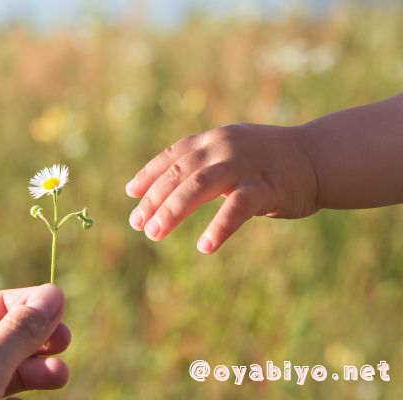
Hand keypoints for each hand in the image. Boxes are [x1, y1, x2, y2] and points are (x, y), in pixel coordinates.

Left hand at [126, 123, 317, 252]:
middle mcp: (222, 147)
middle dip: (154, 199)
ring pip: (199, 186)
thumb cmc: (265, 161)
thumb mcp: (229, 154)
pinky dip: (219, 227)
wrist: (316, 157)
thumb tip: (163, 190)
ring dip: (173, 210)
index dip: (149, 175)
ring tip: (154, 233)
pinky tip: (205, 246)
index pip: (172, 156)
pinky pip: (237, 208)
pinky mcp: (265, 187)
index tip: (131, 194)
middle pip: (179, 173)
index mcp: (211, 140)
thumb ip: (200, 166)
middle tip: (138, 224)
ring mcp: (243, 165)